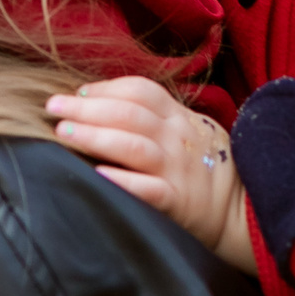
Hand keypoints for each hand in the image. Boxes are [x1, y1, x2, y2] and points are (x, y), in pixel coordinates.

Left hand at [48, 78, 253, 270]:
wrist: (241, 207)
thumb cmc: (204, 166)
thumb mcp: (189, 131)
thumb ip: (155, 118)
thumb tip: (99, 105)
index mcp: (179, 118)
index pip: (141, 91)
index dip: (105, 88)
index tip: (77, 92)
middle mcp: (177, 139)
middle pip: (130, 113)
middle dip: (87, 108)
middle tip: (53, 107)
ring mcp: (177, 169)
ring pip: (134, 145)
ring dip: (96, 136)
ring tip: (63, 134)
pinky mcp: (177, 201)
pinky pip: (148, 189)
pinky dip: (122, 181)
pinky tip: (96, 174)